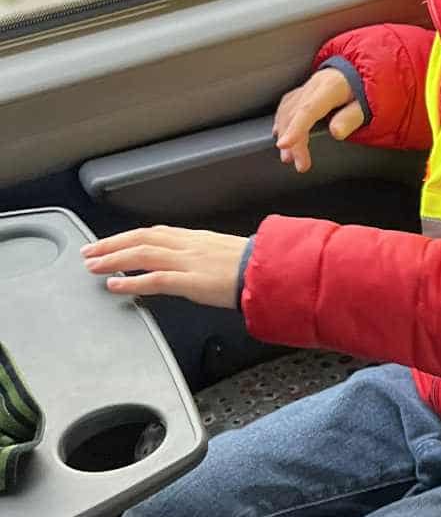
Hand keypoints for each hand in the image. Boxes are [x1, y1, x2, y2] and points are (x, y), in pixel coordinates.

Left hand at [81, 226, 246, 308]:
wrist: (273, 272)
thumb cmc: (257, 267)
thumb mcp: (227, 254)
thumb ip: (206, 256)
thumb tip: (193, 264)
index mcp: (197, 238)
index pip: (155, 232)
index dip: (129, 236)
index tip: (112, 242)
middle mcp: (189, 245)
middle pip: (141, 238)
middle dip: (112, 244)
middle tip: (90, 252)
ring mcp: (189, 261)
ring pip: (142, 254)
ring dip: (113, 259)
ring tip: (94, 266)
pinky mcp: (191, 281)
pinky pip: (155, 279)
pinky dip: (132, 281)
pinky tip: (115, 284)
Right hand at [273, 67, 364, 173]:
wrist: (361, 72)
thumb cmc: (364, 90)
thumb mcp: (365, 105)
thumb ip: (351, 118)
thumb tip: (336, 132)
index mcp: (331, 87)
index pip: (308, 110)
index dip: (295, 128)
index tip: (285, 144)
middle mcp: (315, 85)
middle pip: (296, 114)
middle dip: (294, 142)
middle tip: (300, 165)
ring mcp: (307, 87)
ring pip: (287, 110)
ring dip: (285, 134)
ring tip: (288, 156)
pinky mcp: (304, 91)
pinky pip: (287, 105)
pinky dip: (282, 121)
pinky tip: (280, 132)